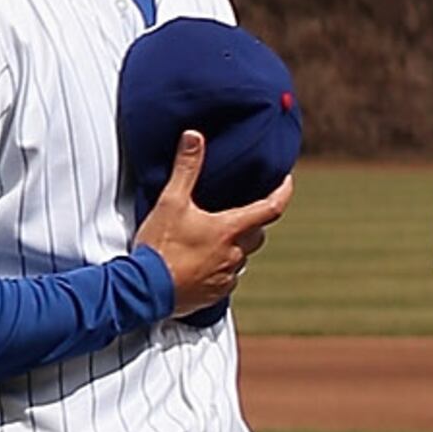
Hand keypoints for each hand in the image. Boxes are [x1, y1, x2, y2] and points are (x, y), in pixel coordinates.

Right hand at [138, 129, 291, 322]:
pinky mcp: (215, 293)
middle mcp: (235, 254)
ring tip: (211, 238)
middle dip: (252, 222)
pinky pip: (226, 277)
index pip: (270, 208)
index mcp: (230, 229)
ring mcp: (226, 276)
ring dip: (232, 246)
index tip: (286, 181)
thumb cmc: (160, 247)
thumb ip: (186, 168)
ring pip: (240, 256)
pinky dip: (219, 267)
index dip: (282, 192)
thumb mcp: (170, 201)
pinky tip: (200, 262)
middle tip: (238, 211)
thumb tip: (195, 137)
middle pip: (257, 234)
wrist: (146, 290)